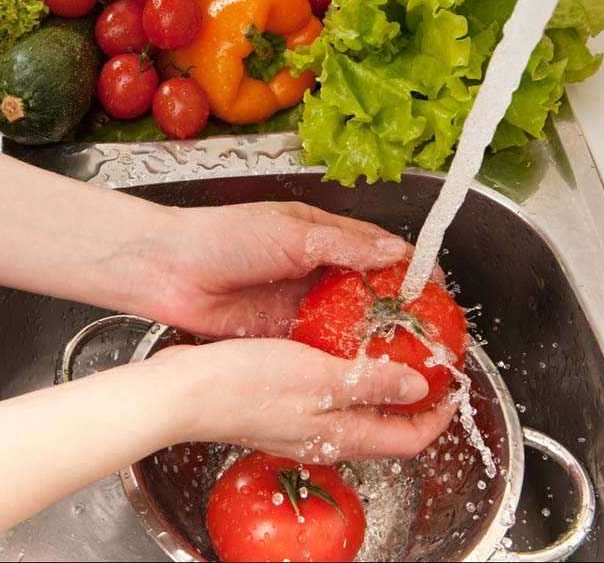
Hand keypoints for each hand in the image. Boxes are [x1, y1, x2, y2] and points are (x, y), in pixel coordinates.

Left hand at [131, 202, 410, 336]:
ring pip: (347, 321)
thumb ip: (343, 245)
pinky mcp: (281, 332)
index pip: (378, 250)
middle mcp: (315, 269)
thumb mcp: (290, 233)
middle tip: (426, 334)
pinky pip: (319, 345)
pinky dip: (340, 356)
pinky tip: (361, 370)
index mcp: (321, 235)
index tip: (436, 290)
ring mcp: (299, 303)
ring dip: (372, 337)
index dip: (409, 268)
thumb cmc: (223, 236)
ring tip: (403, 357)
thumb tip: (394, 254)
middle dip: (397, 309)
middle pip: (368, 291)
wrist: (167, 269)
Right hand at [152, 338, 456, 462]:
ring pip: (359, 410)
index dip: (438, 416)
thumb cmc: (244, 386)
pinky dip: (349, 375)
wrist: (185, 392)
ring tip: (392, 347)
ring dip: (382, 383)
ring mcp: (304, 423)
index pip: (409, 438)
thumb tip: (419, 388)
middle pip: (387, 426)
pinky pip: (331, 396)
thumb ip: (373, 383)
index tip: (453, 387)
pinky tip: (341, 345)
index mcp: (342, 435)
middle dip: (415, 398)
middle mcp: (327, 436)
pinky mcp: (284, 407)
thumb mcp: (321, 378)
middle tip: (427, 361)